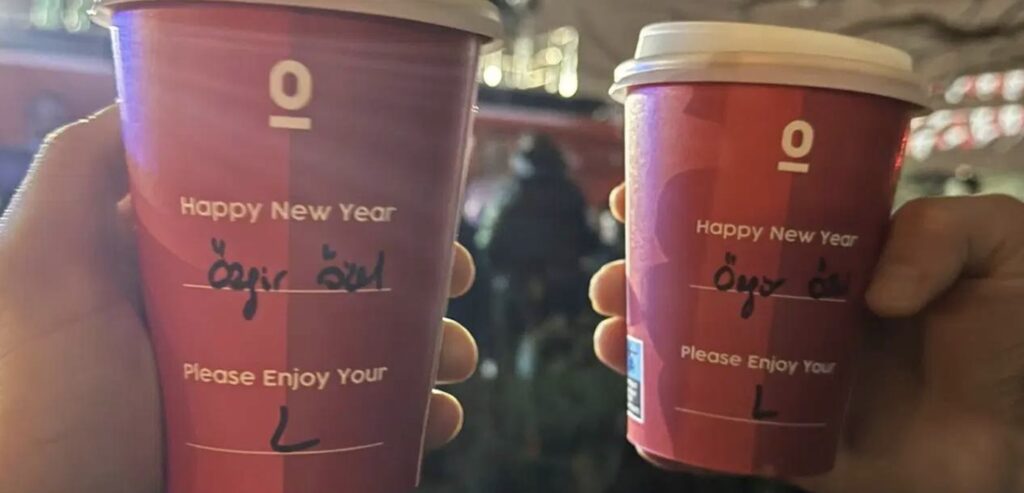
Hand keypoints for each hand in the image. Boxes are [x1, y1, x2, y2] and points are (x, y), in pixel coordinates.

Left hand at [0, 106, 478, 492]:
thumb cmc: (33, 408)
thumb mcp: (38, 271)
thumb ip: (77, 173)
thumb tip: (152, 97)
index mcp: (184, 273)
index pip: (286, 217)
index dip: (354, 202)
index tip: (413, 196)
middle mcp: (226, 326)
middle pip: (339, 284)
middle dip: (411, 278)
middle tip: (455, 277)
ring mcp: (256, 392)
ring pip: (364, 357)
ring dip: (428, 350)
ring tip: (458, 359)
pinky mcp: (276, 451)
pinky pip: (361, 431)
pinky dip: (412, 423)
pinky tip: (441, 419)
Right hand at [590, 183, 1023, 492]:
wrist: (1012, 450)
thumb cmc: (1014, 342)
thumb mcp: (998, 251)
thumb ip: (944, 233)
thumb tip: (871, 290)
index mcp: (826, 255)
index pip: (743, 213)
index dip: (684, 197)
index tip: (635, 190)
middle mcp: (792, 305)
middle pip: (697, 278)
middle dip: (639, 270)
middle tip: (613, 272)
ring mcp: (778, 367)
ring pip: (688, 344)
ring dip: (636, 332)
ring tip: (610, 325)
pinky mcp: (777, 429)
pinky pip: (708, 423)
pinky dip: (661, 412)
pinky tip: (634, 392)